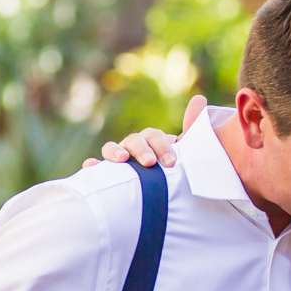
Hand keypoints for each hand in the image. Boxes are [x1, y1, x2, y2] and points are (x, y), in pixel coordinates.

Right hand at [86, 94, 207, 167]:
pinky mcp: (106, 174)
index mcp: (150, 141)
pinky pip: (95, 167)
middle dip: (142, 150)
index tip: (171, 162)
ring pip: (112, 148)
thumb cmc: (170, 170)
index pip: (153, 136)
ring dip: (115, 151)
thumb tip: (199, 98)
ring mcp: (117, 159)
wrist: (161, 192)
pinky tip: (91, 167)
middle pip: (133, 141)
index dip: (161, 146)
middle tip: (151, 163)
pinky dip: (92, 165)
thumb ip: (191, 128)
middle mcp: (132, 147)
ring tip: (122, 159)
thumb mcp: (183, 151)